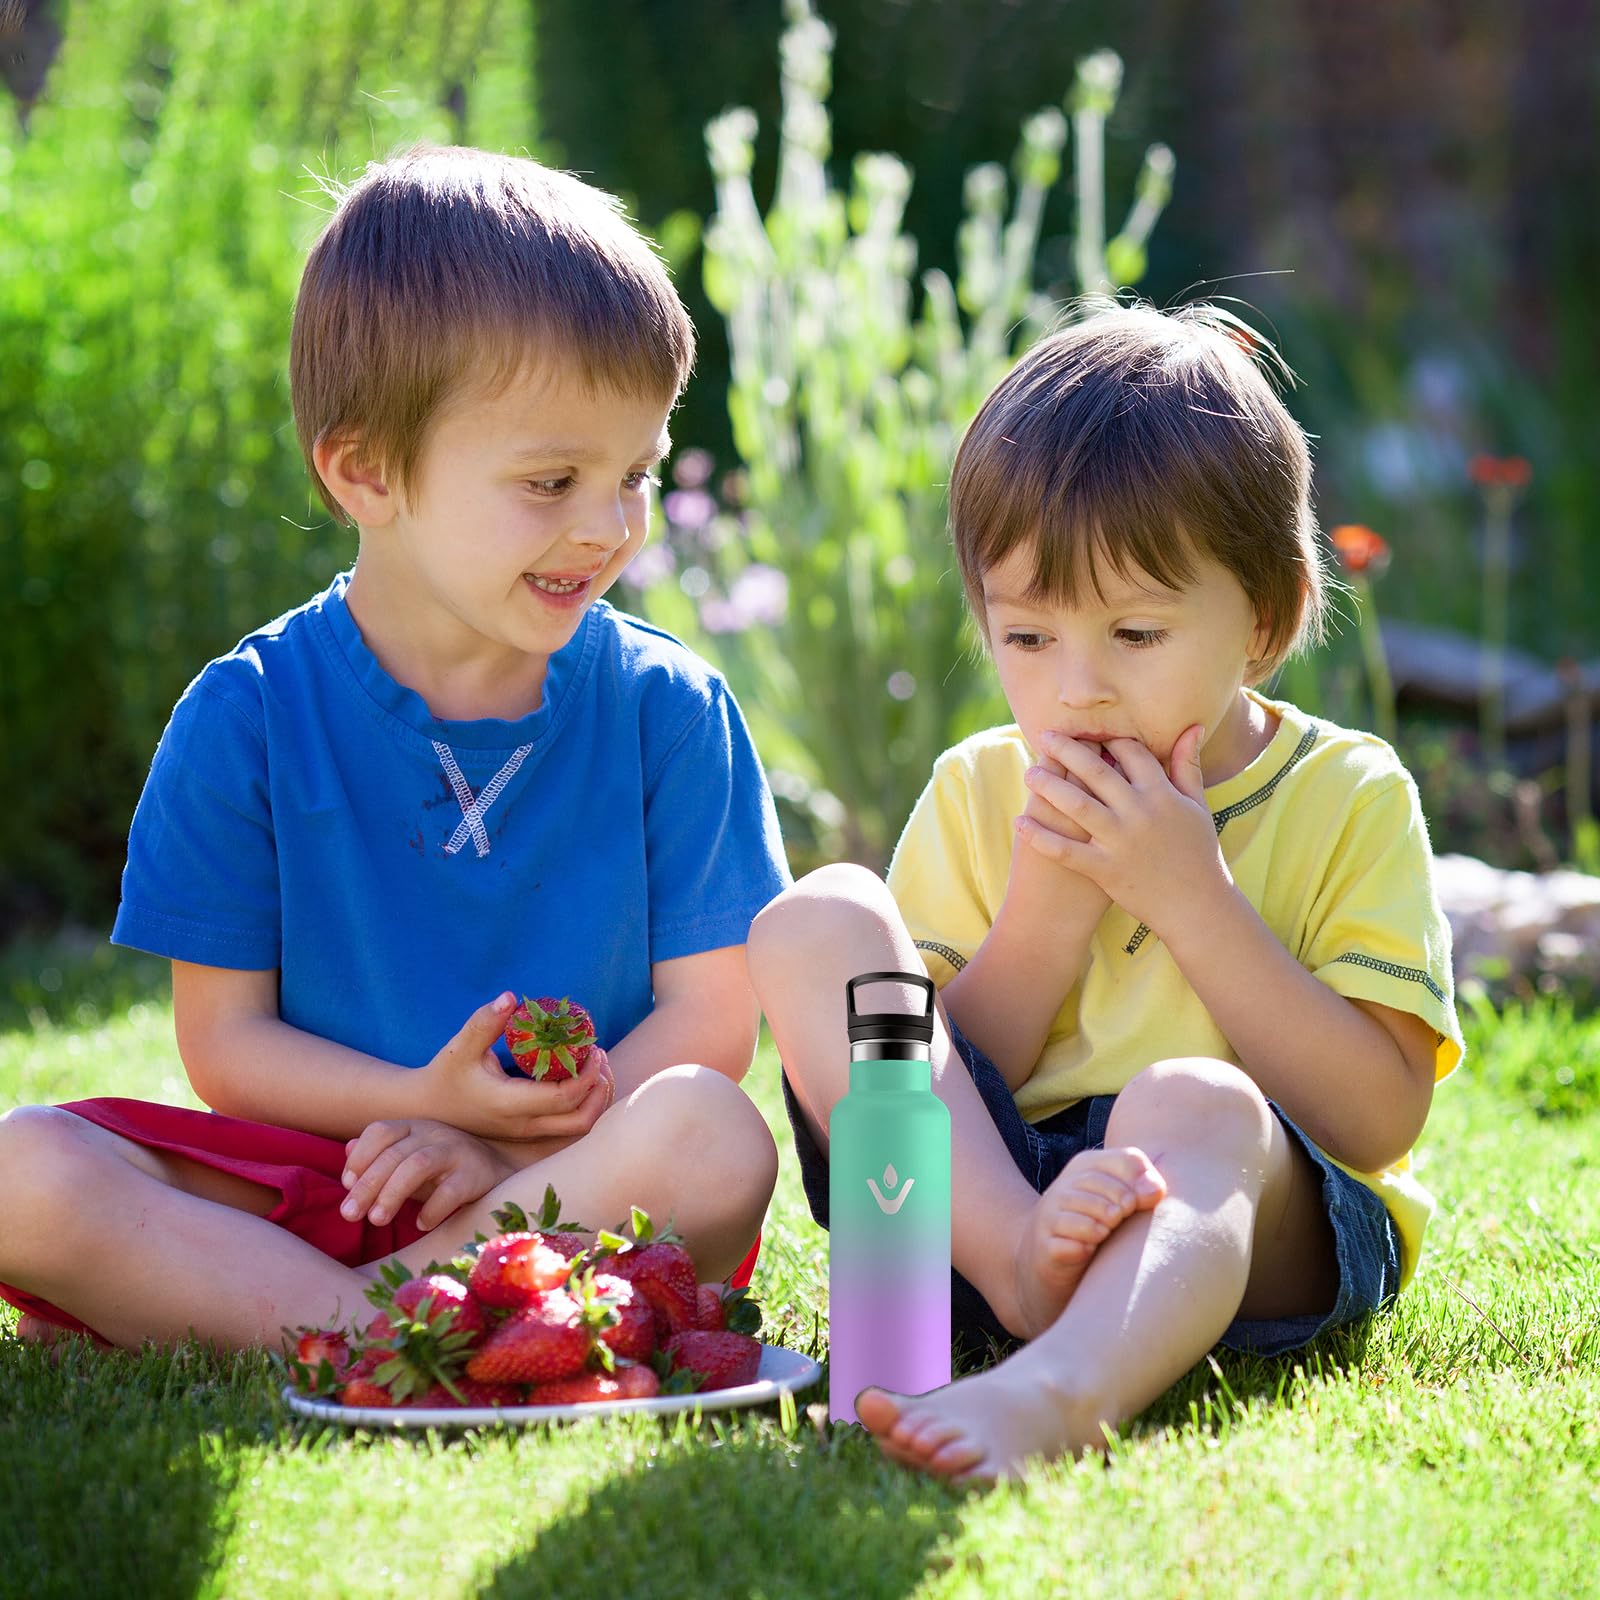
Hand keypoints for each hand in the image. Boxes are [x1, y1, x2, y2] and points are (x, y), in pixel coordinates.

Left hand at [340, 1118, 515, 1231]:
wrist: (501, 1171)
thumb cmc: (447, 1169)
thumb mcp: (412, 1159)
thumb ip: (382, 1156)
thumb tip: (348, 1149)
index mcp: (416, 1127)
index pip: (380, 1131)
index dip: (359, 1157)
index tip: (346, 1186)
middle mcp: (435, 1133)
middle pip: (394, 1154)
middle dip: (367, 1185)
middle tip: (350, 1215)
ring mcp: (458, 1151)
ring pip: (417, 1165)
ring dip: (391, 1194)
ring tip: (377, 1220)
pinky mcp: (477, 1174)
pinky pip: (450, 1190)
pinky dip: (432, 1209)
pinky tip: (421, 1224)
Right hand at [415, 994, 615, 1141]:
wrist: (427, 1109)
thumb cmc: (444, 1075)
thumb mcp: (459, 1047)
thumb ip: (484, 1022)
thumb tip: (510, 997)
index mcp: (510, 1104)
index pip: (564, 1097)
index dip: (587, 1073)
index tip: (592, 1046)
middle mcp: (523, 1124)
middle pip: (581, 1120)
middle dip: (599, 1088)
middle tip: (600, 1056)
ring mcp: (527, 1132)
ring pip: (578, 1128)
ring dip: (595, 1099)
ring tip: (596, 1067)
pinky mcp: (528, 1132)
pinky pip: (568, 1125)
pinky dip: (584, 1105)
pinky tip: (581, 1078)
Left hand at [1019, 724, 1231, 933]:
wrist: (1197, 906)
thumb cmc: (1199, 853)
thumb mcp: (1197, 806)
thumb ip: (1188, 765)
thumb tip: (1193, 727)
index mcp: (1161, 794)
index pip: (1130, 753)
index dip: (1107, 738)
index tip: (1087, 730)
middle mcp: (1139, 813)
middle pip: (1096, 772)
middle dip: (1068, 751)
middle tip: (1044, 736)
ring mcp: (1120, 842)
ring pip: (1076, 805)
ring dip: (1049, 786)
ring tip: (1029, 773)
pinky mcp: (1105, 869)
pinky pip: (1065, 851)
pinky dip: (1040, 837)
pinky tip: (1020, 823)